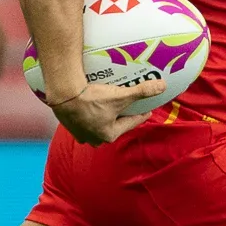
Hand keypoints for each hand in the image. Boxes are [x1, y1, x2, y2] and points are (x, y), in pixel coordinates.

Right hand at [48, 78, 166, 145]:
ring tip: (109, 106)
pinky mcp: (70, 127)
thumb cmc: (92, 99)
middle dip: (121, 117)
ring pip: (99, 126)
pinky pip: (85, 122)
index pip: (131, 123)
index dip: (140, 115)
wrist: (64, 95)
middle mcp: (95, 139)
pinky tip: (91, 108)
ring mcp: (81, 134)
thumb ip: (142, 91)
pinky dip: (90, 116)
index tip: (147, 110)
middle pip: (115, 126)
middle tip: (127, 106)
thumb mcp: (121, 95)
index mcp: (109, 134)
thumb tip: (162, 87)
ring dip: (105, 118)